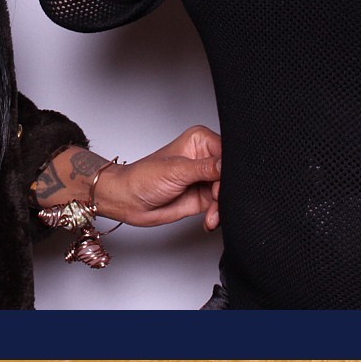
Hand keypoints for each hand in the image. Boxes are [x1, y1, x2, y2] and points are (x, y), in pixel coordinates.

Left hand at [93, 125, 222, 230]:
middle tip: (217, 199)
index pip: (227, 151)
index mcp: (200, 141)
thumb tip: (228, 165)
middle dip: (227, 190)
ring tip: (212, 216)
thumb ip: (206, 168)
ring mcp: (205, 178)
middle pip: (231, 174)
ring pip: (228, 192)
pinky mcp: (204, 197)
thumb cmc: (143, 178)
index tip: (227, 182)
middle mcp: (205, 158)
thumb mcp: (176, 170)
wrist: (129, 201)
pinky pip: (221, 206)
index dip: (232, 168)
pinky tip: (210, 220)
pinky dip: (218, 215)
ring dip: (223, 206)